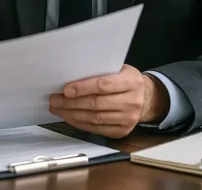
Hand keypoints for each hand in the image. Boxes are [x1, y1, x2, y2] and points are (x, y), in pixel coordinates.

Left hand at [48, 65, 169, 137]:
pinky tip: (70, 117)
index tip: (66, 89)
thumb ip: (100, 71)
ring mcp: (129, 118)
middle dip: (71, 102)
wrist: (146, 98)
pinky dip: (80, 123)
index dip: (83, 87)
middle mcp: (133, 101)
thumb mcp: (118, 69)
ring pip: (95, 118)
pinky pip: (97, 129)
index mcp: (132, 81)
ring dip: (72, 114)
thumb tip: (71, 75)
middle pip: (96, 104)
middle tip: (55, 99)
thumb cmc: (126, 80)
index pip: (104, 85)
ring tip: (58, 108)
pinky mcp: (123, 131)